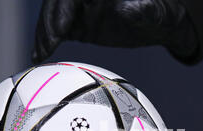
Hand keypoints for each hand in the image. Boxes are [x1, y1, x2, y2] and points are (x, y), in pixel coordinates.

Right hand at [32, 0, 196, 63]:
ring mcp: (82, 5)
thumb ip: (144, 11)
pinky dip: (48, 39)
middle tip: (45, 47)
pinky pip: (59, 27)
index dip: (64, 7)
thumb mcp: (159, 14)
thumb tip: (125, 10)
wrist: (161, 24)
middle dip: (49, 21)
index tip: (61, 30)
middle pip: (59, 1)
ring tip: (39, 53)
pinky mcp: (80, 20)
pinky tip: (41, 53)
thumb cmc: (163, 15)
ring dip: (44, 32)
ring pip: (55, 13)